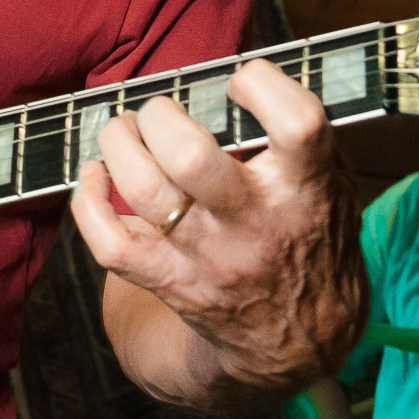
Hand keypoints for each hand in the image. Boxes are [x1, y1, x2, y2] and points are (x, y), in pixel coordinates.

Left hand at [70, 57, 362, 399]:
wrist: (299, 340)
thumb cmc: (311, 241)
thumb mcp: (332, 186)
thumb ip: (300, 138)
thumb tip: (247, 78)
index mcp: (305, 190)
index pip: (295, 124)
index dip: (262, 85)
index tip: (242, 80)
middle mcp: (253, 223)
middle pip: (190, 157)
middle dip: (162, 117)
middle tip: (162, 113)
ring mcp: (205, 255)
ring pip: (141, 189)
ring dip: (119, 144)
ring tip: (125, 130)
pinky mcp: (168, 280)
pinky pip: (108, 243)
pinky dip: (86, 201)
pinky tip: (96, 175)